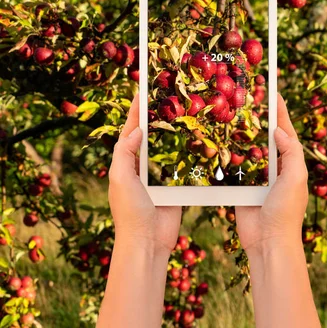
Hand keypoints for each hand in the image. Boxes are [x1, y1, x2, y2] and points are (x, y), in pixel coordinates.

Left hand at [108, 94, 181, 254]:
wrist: (148, 241)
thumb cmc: (130, 211)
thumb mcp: (121, 179)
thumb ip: (124, 153)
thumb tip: (136, 129)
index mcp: (125, 163)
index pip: (130, 131)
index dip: (136, 111)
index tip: (143, 90)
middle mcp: (141, 167)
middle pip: (151, 136)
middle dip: (158, 117)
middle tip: (170, 96)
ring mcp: (159, 176)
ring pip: (168, 149)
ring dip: (176, 133)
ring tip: (187, 112)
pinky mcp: (175, 186)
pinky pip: (182, 166)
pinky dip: (189, 153)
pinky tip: (199, 140)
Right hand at [236, 94, 308, 252]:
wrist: (268, 243)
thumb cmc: (286, 211)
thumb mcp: (295, 178)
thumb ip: (292, 153)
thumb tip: (280, 131)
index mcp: (291, 164)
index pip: (286, 132)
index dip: (280, 113)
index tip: (273, 91)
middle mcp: (275, 168)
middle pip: (265, 138)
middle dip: (258, 119)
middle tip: (246, 97)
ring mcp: (257, 178)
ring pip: (247, 151)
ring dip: (240, 135)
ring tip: (230, 113)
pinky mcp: (241, 188)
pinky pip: (234, 169)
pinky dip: (227, 156)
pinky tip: (217, 141)